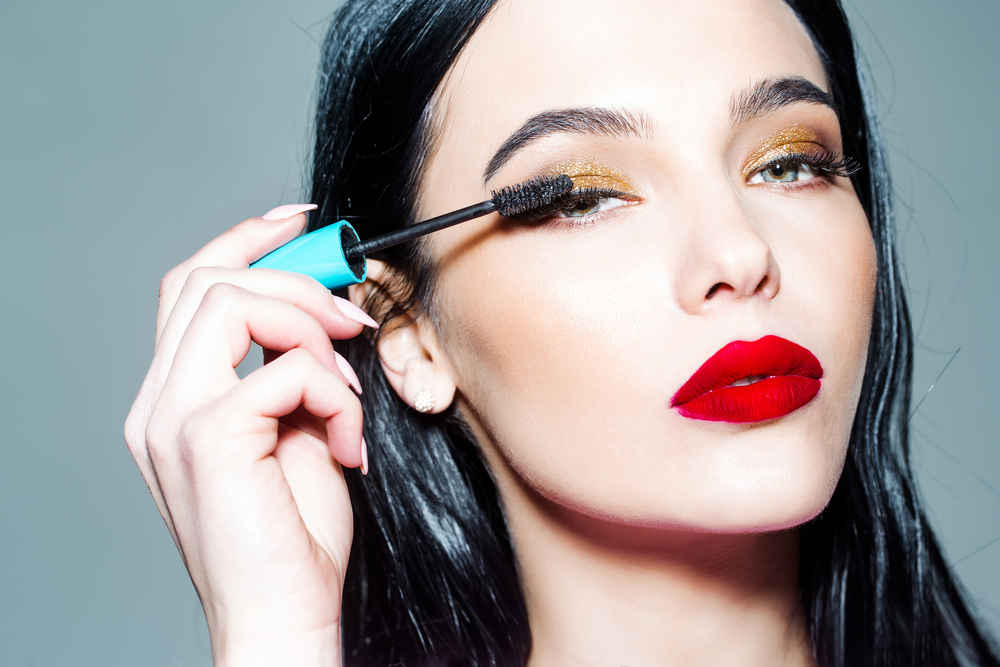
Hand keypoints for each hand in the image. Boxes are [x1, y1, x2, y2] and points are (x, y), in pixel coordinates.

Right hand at [124, 208, 375, 665]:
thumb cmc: (296, 536)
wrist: (284, 617)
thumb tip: (329, 317)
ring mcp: (173, 420)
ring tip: (348, 392)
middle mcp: (160, 403)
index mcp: (175, 398)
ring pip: (231, 304)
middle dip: (294, 278)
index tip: (303, 225)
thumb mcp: (302, 433)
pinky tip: (348, 438)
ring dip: (312, 332)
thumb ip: (298, 372)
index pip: (192, 287)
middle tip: (353, 312)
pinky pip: (279, 370)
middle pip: (206, 280)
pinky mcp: (207, 440)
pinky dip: (331, 391)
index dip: (246, 241)